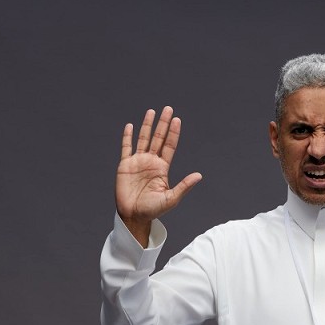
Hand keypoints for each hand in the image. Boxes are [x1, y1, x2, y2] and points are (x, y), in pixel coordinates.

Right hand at [115, 106, 201, 237]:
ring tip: (152, 111)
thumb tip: (199, 175)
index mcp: (162, 168)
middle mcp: (151, 162)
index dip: (173, 133)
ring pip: (143, 139)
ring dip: (147, 125)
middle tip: (168, 108)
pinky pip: (126, 147)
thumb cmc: (152, 210)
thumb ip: (184, 186)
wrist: (133, 216)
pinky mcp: (125, 165)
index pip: (169, 146)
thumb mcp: (171, 199)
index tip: (177, 119)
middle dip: (163, 124)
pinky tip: (130, 125)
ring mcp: (137, 162)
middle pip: (158, 138)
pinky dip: (127, 136)